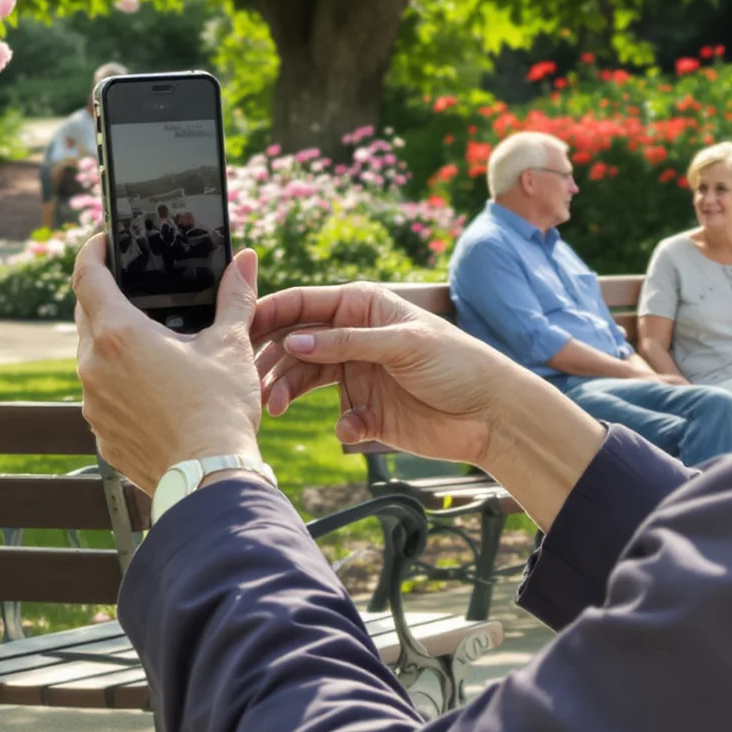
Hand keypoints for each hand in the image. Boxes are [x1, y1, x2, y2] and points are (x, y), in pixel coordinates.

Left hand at [73, 236, 261, 494]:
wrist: (211, 478)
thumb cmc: (219, 408)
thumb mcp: (230, 344)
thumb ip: (234, 296)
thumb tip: (244, 260)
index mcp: (119, 335)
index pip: (87, 277)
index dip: (92, 252)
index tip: (104, 242)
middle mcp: (94, 368)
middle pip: (87, 316)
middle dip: (108, 299)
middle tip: (137, 291)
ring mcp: (93, 405)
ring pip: (94, 360)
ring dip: (115, 347)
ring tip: (154, 346)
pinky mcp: (102, 435)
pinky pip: (103, 398)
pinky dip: (121, 387)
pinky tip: (155, 391)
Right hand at [253, 282, 606, 526]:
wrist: (492, 414)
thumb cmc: (457, 363)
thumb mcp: (403, 343)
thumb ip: (347, 343)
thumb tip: (293, 342)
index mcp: (361, 307)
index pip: (304, 304)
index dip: (269, 314)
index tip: (239, 330)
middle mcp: (353, 339)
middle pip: (295, 345)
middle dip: (270, 361)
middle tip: (250, 382)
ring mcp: (358, 375)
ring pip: (305, 381)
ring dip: (287, 393)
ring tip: (275, 410)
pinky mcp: (367, 412)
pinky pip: (337, 417)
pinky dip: (338, 424)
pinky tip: (351, 427)